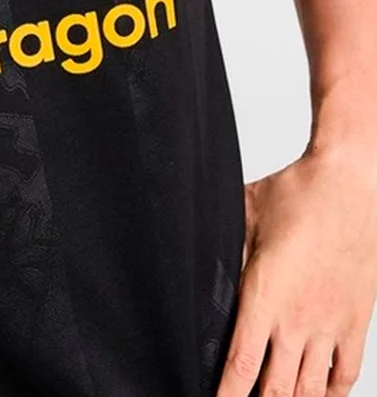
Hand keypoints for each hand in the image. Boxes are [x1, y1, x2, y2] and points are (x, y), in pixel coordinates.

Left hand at [216, 148, 376, 396]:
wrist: (351, 184)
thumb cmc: (296, 194)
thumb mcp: (243, 216)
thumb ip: (225, 249)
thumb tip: (204, 261)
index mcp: (265, 296)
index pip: (241, 363)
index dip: (228, 394)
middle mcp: (299, 320)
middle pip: (277, 389)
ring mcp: (331, 324)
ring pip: (311, 390)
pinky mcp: (357, 322)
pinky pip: (346, 373)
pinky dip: (332, 394)